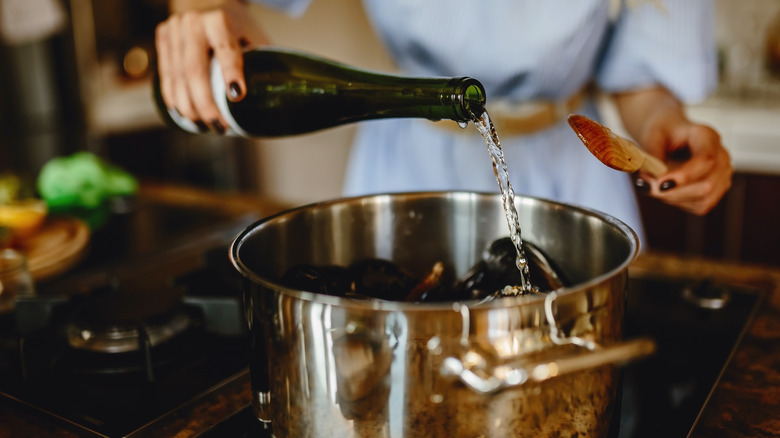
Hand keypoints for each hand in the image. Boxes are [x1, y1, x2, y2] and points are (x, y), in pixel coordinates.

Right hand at [155, 0, 269, 132]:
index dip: (231, 73)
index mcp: (220, 19)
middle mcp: (193, 23)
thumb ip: (262, 61)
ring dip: (189, 108)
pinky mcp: (163, 39)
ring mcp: (174, 30)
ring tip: (203, 127)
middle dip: (206, 105)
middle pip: (195, 71)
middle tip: (219, 127)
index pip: (226, 50)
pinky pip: (166, 76)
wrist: (205, 0)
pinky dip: (174, 99)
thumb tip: (277, 98)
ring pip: (177, 78)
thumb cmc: (237, 25)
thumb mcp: (253, 35)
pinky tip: (184, 115)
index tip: (237, 95)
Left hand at [638, 120, 732, 214]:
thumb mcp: (652, 136)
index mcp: (707, 136)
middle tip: (645, 186)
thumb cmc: (662, 133)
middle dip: (673, 192)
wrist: (670, 135)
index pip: (706, 160)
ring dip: (673, 198)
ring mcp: (722, 175)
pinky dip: (678, 202)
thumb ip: (652, 157)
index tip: (661, 185)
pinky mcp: (717, 190)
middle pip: (707, 185)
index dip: (685, 176)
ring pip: (704, 199)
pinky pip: (699, 206)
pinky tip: (666, 190)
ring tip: (652, 185)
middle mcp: (721, 156)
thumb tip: (651, 180)